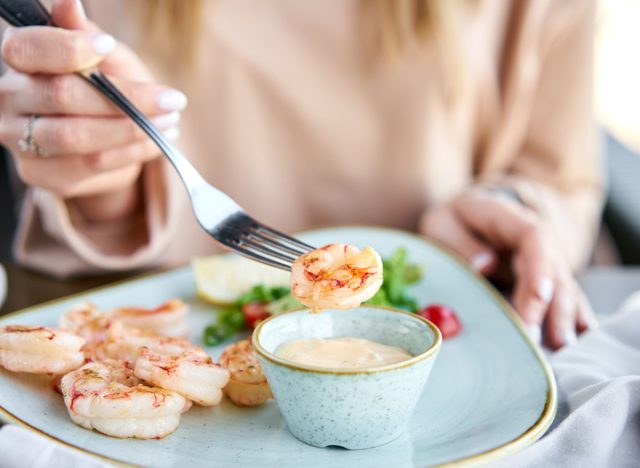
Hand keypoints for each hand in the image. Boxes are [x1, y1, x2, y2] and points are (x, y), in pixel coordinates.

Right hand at [0, 0, 185, 216]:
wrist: (101, 133)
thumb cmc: (99, 82)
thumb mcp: (101, 53)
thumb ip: (84, 32)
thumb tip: (68, 3)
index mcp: (18, 58)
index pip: (28, 49)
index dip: (68, 48)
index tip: (108, 45)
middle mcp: (8, 98)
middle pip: (62, 96)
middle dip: (126, 98)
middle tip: (171, 100)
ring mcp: (18, 139)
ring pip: (76, 136)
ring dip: (132, 129)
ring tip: (169, 122)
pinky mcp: (39, 172)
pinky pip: (90, 165)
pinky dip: (130, 153)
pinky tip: (155, 143)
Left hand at [420, 189, 596, 348]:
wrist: (469, 216)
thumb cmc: (453, 222)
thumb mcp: (443, 224)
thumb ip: (462, 243)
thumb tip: (485, 264)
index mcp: (509, 217)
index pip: (534, 237)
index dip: (539, 266)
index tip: (538, 296)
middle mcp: (536, 238)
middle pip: (554, 268)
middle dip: (550, 305)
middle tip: (536, 337)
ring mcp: (545, 258)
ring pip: (564, 286)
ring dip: (564, 316)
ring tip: (562, 346)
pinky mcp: (547, 277)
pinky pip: (565, 296)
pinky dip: (573, 317)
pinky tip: (580, 338)